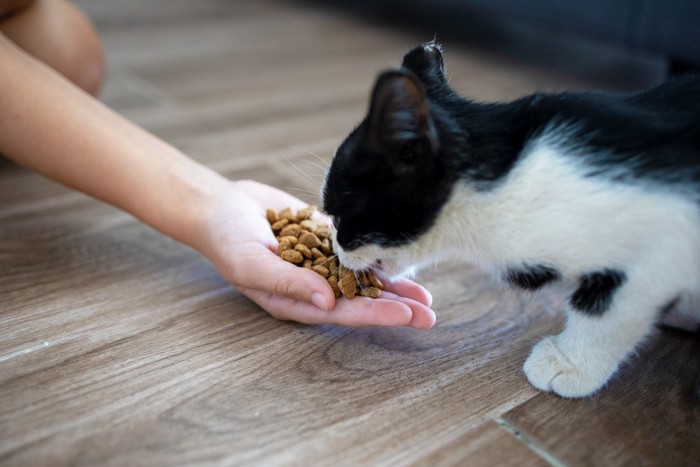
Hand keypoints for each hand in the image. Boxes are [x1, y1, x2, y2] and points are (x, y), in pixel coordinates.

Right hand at [193, 179, 435, 328]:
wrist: (223, 205)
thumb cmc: (228, 240)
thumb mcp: (252, 264)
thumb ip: (288, 283)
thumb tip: (328, 302)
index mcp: (297, 300)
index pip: (342, 313)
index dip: (373, 314)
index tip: (405, 314)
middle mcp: (314, 286)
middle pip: (360, 301)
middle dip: (393, 307)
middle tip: (429, 314)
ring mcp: (322, 263)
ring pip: (364, 278)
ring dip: (393, 286)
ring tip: (426, 296)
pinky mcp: (326, 239)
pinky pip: (357, 250)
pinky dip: (379, 256)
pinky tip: (402, 259)